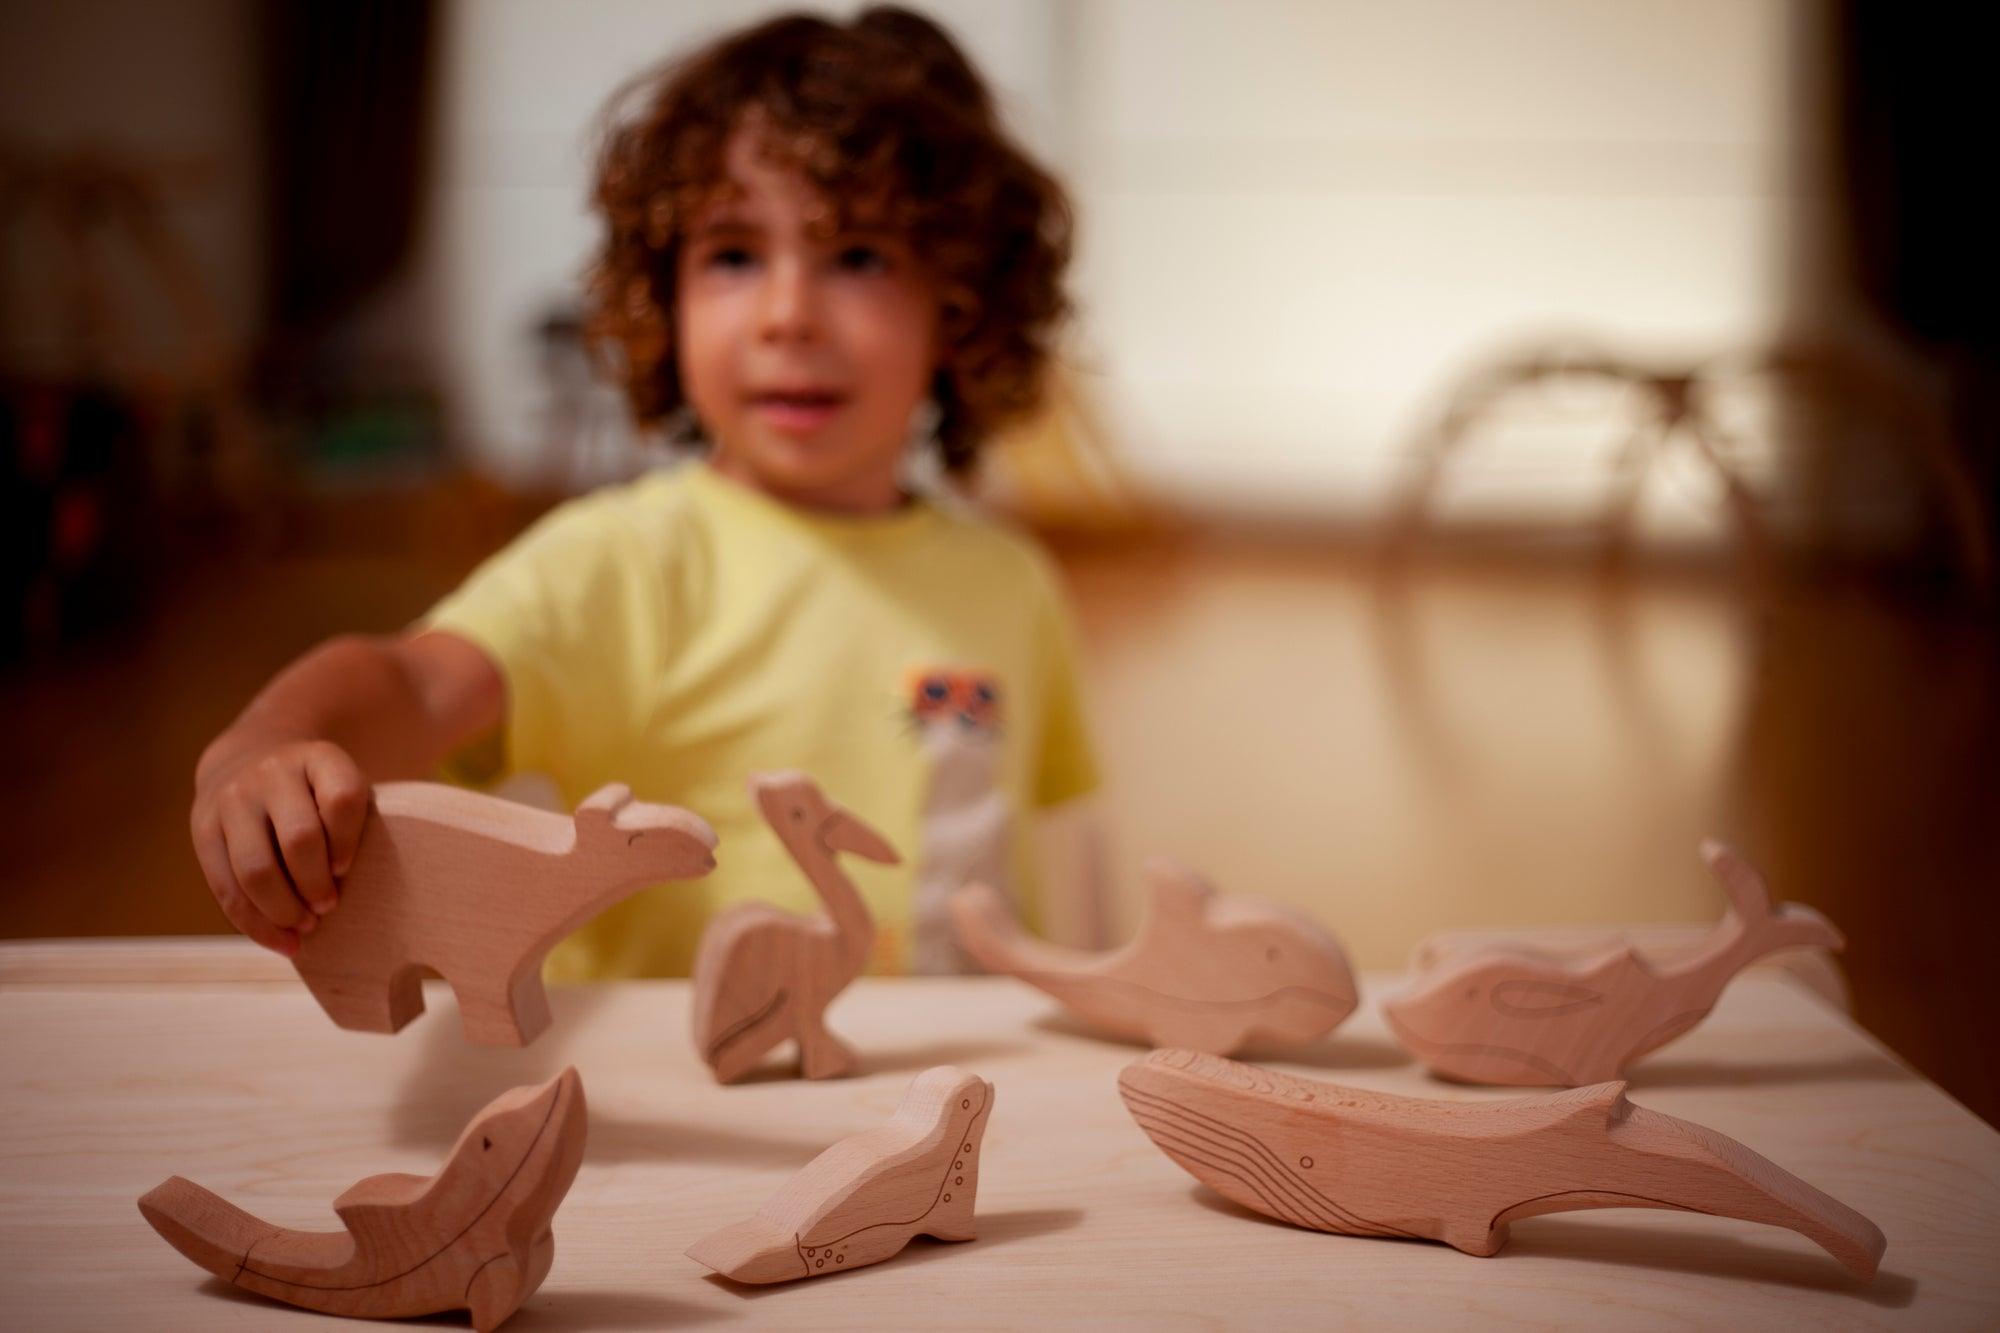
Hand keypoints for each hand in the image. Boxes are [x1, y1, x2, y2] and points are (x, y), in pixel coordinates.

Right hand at [190, 739, 370, 956]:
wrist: (248, 757)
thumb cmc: (318, 789)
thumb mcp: (347, 781)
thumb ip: (372, 815)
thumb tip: (432, 859)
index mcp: (320, 758)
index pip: (342, 799)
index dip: (349, 840)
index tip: (348, 868)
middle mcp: (272, 773)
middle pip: (300, 839)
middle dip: (317, 883)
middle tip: (330, 906)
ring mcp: (233, 799)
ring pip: (256, 869)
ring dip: (285, 909)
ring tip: (307, 926)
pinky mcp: (203, 829)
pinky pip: (226, 888)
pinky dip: (256, 924)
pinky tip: (284, 943)